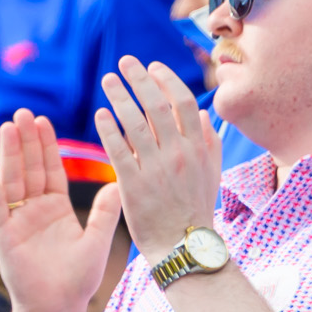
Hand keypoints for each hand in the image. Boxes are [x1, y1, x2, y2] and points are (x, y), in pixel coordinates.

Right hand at [0, 112, 127, 311]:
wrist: (58, 310)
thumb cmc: (78, 281)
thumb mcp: (97, 241)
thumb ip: (105, 212)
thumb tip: (118, 183)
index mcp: (57, 209)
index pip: (50, 170)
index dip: (46, 146)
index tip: (43, 120)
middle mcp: (35, 211)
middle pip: (29, 169)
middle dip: (26, 141)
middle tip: (22, 113)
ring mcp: (17, 221)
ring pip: (12, 181)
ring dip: (9, 154)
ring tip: (8, 127)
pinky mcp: (3, 236)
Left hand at [93, 58, 223, 255]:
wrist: (183, 248)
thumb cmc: (196, 210)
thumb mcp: (211, 174)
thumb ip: (208, 142)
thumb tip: (200, 115)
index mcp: (197, 149)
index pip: (183, 102)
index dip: (166, 80)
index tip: (152, 66)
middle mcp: (178, 154)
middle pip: (158, 106)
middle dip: (140, 79)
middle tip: (125, 62)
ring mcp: (156, 169)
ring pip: (136, 123)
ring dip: (120, 97)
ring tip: (108, 81)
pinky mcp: (134, 185)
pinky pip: (119, 150)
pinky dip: (109, 129)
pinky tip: (101, 114)